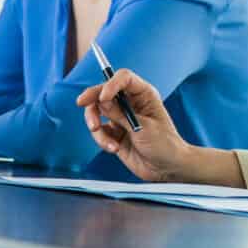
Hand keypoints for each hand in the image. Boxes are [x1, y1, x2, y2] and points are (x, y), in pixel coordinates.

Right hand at [79, 69, 195, 180]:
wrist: (166, 169)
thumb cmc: (164, 145)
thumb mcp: (143, 128)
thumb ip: (121, 115)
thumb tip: (101, 102)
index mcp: (144, 95)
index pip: (124, 79)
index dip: (110, 84)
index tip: (103, 97)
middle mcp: (131, 103)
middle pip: (104, 92)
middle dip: (92, 98)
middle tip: (81, 103)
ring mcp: (121, 118)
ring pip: (97, 112)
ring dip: (96, 125)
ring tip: (106, 140)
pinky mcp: (114, 134)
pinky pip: (99, 131)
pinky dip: (102, 140)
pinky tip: (114, 149)